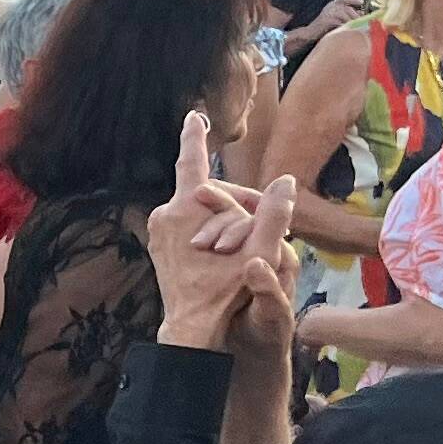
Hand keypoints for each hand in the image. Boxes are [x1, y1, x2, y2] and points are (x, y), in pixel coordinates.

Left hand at [144, 110, 298, 351]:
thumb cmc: (225, 292)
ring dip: (221, 216)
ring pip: (196, 210)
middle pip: (204, 192)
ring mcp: (157, 230)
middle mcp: (164, 214)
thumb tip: (286, 181)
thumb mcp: (259, 252)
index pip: (191, 162)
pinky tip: (224, 248)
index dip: (195, 136)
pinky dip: (206, 227)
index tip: (194, 116)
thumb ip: (273, 216)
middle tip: (265, 220)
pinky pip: (185, 224)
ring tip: (245, 241)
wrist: (191, 327)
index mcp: (185, 209)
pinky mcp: (157, 245)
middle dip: (233, 199)